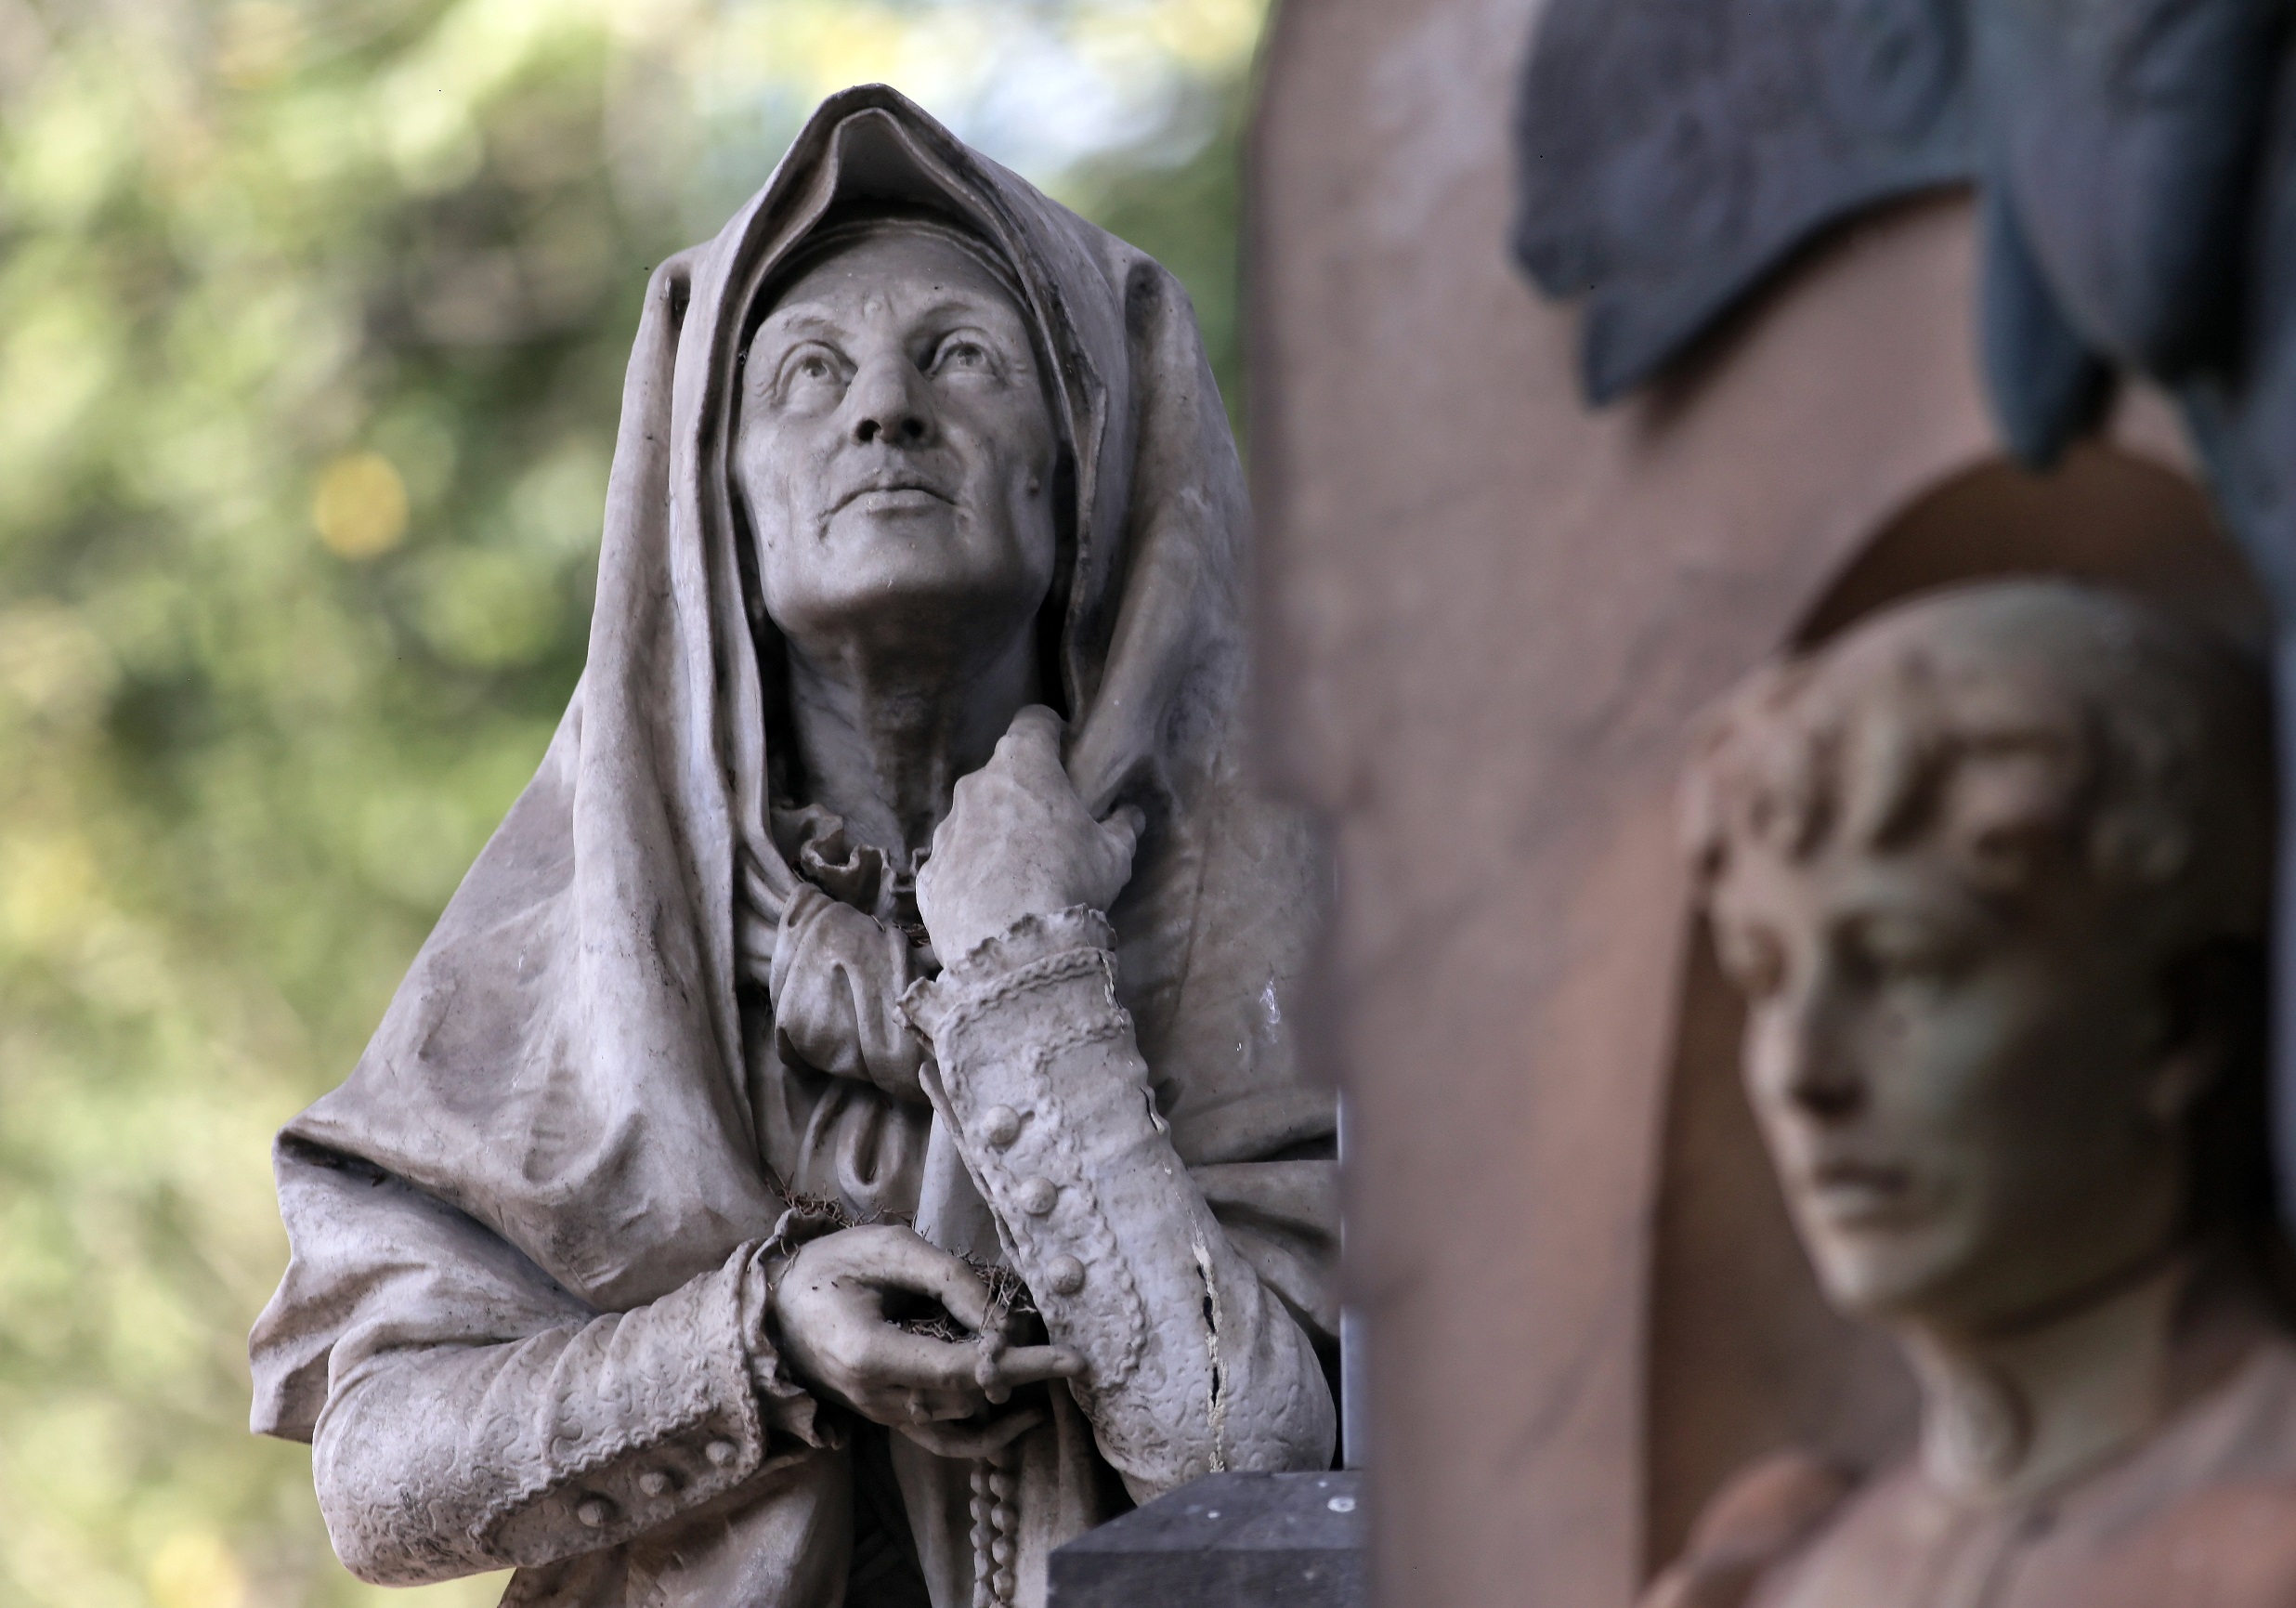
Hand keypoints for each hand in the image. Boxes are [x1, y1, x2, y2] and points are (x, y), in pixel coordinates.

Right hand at [769, 1225, 1081, 1456]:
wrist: (775, 1305)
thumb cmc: (831, 1265)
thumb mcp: (888, 1248)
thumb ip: (948, 1279)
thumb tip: (1002, 1321)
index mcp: (870, 1353)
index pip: (963, 1368)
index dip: (1021, 1364)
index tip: (1071, 1357)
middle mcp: (876, 1396)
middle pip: (969, 1394)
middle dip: (1024, 1372)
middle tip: (1070, 1353)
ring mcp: (880, 1413)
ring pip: (961, 1416)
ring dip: (1008, 1392)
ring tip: (1049, 1364)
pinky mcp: (888, 1417)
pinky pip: (942, 1439)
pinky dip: (985, 1438)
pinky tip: (1023, 1419)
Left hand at [918, 705, 1144, 960]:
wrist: (1011, 948)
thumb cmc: (1068, 884)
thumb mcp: (1114, 855)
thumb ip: (1123, 826)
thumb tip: (1130, 814)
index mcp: (1023, 764)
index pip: (1034, 721)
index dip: (1053, 733)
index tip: (1066, 753)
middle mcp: (975, 785)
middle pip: (1003, 773)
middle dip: (1025, 792)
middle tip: (1053, 826)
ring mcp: (947, 828)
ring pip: (975, 818)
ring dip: (996, 834)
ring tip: (1023, 873)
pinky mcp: (929, 872)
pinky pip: (955, 862)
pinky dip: (973, 874)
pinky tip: (995, 903)